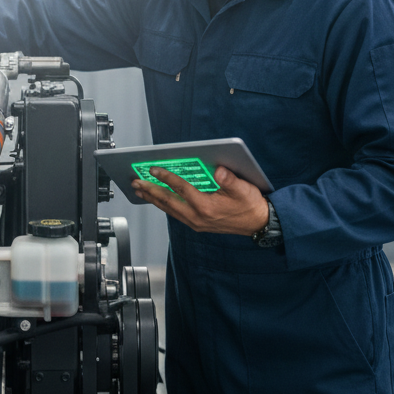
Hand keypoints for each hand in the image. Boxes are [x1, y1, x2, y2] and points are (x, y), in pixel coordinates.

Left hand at [131, 166, 269, 235]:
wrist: (258, 224)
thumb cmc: (250, 205)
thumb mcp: (244, 190)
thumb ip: (230, 180)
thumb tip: (219, 170)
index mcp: (207, 207)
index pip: (181, 189)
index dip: (166, 178)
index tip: (153, 169)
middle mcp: (198, 217)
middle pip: (168, 202)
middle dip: (150, 191)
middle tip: (135, 182)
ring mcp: (196, 222)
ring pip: (169, 210)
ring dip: (153, 199)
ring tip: (140, 190)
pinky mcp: (197, 224)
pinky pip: (175, 214)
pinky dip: (163, 205)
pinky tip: (157, 200)